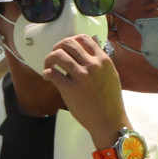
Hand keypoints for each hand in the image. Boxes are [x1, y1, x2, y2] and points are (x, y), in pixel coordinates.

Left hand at [44, 33, 126, 152]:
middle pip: (68, 43)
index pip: (84, 38)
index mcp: (103, 60)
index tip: (66, 49)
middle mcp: (93, 65)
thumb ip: (100, 60)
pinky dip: (46, 73)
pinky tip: (47, 77)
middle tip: (54, 56)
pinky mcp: (69, 88)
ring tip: (49, 66)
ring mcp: (81, 76)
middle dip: (57, 47)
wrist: (108, 120)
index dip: (71, 40)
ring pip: (58, 55)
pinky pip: (52, 73)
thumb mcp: (111, 75)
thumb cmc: (110, 99)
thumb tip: (91, 43)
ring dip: (49, 59)